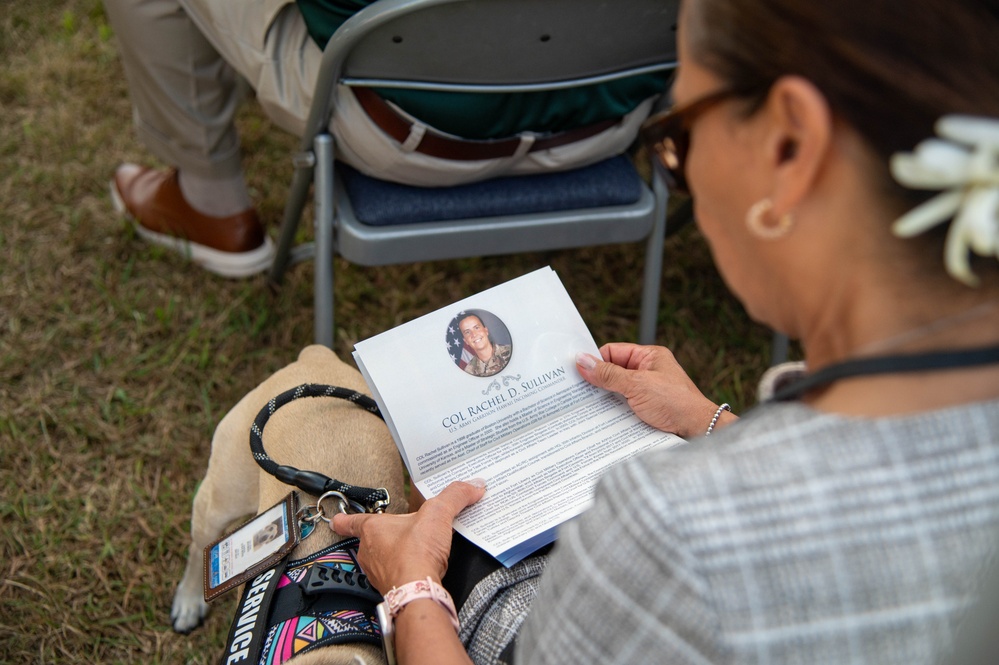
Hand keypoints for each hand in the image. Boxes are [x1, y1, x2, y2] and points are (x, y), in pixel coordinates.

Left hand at [332, 479, 485, 593]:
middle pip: (372, 540)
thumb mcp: (437, 514)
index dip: (344, 519)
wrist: (417, 591)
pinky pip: (394, 576)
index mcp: (373, 529)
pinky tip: (420, 567)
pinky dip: (405, 571)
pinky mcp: (390, 587)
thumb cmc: (415, 553)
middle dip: (384, 537)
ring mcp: (378, 572)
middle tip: (398, 532)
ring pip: (382, 560)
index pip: (353, 521)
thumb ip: (454, 496)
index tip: (335, 519)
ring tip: (414, 550)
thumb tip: (471, 485)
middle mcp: (369, 552)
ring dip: (395, 556)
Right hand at [576, 343, 734, 437]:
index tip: (577, 372)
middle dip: (597, 382)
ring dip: (605, 400)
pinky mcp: (648, 409)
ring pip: (617, 391)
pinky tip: (603, 420)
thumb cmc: (676, 403)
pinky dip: (614, 412)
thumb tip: (583, 361)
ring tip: (587, 408)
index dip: (595, 361)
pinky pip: (624, 407)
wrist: (698, 431)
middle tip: (577, 392)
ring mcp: (648, 391)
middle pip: (613, 372)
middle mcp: (648, 372)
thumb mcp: (637, 385)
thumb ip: (608, 374)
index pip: (613, 352)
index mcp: (649, 357)